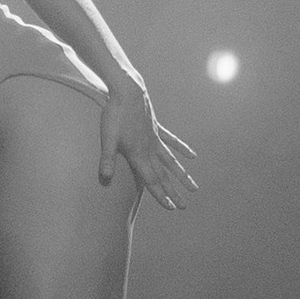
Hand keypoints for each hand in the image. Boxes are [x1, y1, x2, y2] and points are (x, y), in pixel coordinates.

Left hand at [100, 71, 196, 211]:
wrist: (127, 91)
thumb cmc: (115, 115)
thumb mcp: (107, 139)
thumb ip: (107, 160)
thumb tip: (105, 180)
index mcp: (139, 154)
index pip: (151, 180)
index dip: (160, 195)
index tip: (171, 208)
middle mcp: (150, 149)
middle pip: (164, 175)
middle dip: (173, 192)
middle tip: (184, 207)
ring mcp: (155, 138)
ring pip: (171, 161)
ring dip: (182, 175)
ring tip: (194, 188)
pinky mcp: (156, 127)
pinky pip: (172, 141)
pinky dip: (181, 149)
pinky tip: (192, 156)